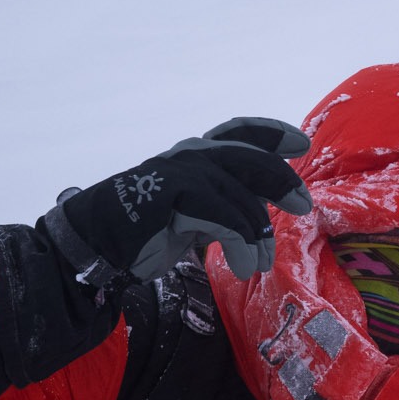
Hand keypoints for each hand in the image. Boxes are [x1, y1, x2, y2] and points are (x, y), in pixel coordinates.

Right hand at [43, 117, 311, 283]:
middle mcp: (190, 156)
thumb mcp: (195, 216)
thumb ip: (224, 206)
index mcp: (196, 156)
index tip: (300, 144)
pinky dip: (241, 243)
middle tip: (302, 206)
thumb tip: (259, 214)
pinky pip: (222, 216)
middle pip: (249, 157)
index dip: (271, 133)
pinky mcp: (172, 195)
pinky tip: (244, 266)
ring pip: (239, 193)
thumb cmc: (144, 232)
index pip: (240, 133)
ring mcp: (180, 173)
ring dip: (257, 232)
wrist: (95, 243)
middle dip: (281, 179)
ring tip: (260, 264)